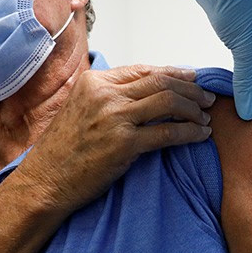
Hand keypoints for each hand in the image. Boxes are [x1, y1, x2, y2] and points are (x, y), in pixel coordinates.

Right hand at [16, 65, 215, 214]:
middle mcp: (105, 94)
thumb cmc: (64, 150)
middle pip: (162, 81)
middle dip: (191, 88)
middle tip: (207, 98)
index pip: (145, 70)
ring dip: (194, 108)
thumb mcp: (82, 109)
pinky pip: (168, 132)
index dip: (175, 73)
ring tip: (206, 117)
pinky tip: (201, 135)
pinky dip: (190, 132)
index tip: (193, 79)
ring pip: (169, 101)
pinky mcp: (124, 144)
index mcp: (95, 81)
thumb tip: (148, 90)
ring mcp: (114, 118)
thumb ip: (110, 96)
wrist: (44, 182)